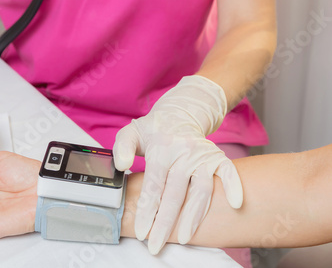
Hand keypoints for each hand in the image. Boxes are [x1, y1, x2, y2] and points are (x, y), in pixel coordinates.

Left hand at [113, 75, 242, 253]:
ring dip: (194, 215)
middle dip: (165, 223)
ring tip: (184, 237)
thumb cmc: (153, 129)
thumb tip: (122, 166)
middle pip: (175, 194)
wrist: (180, 112)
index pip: (153, 186)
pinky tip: (235, 204)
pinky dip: (234, 187)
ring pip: (201, 189)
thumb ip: (122, 148)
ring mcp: (202, 155)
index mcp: (160, 148)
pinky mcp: (216, 156)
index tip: (142, 231)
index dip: (147, 211)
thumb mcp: (131, 133)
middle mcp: (183, 152)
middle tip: (156, 245)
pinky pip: (228, 172)